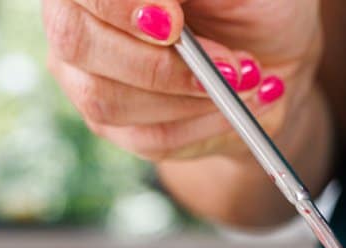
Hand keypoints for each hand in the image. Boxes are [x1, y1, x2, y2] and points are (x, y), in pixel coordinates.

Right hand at [43, 0, 322, 161]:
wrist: (270, 56)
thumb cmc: (249, 6)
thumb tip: (165, 12)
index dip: (120, 6)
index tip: (175, 24)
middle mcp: (76, 19)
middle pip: (77, 43)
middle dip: (160, 64)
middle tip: (227, 68)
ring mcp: (85, 76)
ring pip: (110, 99)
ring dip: (189, 99)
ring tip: (245, 82)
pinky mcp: (112, 124)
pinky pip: (146, 136)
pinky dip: (201, 125)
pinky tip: (235, 108)